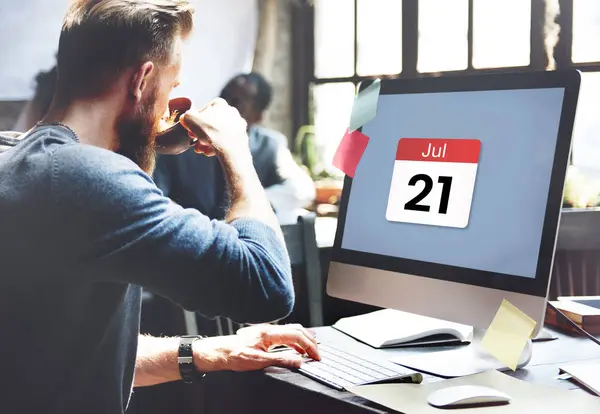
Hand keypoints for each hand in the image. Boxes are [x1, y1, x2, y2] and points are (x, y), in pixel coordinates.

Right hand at [180, 98, 248, 157]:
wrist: (231, 148)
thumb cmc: (211, 131)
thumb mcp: (190, 119)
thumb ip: (186, 116)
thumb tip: (185, 119)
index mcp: (220, 104)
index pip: (204, 109)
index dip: (195, 120)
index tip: (190, 128)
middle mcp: (232, 112)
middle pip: (211, 123)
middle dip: (201, 133)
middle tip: (194, 141)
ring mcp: (238, 125)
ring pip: (218, 133)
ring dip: (207, 141)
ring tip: (201, 149)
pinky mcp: (242, 138)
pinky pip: (226, 141)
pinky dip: (218, 146)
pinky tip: (210, 153)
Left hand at [193, 324, 319, 371]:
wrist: (219, 352)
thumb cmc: (234, 355)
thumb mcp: (258, 361)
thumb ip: (280, 360)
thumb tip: (298, 361)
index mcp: (269, 333)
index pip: (297, 335)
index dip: (309, 346)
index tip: (316, 356)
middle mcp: (269, 329)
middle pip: (297, 329)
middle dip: (310, 341)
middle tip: (317, 353)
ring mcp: (267, 330)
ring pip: (291, 330)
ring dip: (303, 339)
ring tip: (310, 350)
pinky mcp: (264, 335)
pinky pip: (285, 334)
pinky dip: (295, 341)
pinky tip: (295, 349)